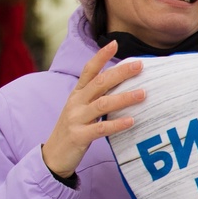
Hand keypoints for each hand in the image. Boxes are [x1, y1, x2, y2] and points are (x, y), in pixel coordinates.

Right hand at [41, 42, 144, 178]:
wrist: (54, 155)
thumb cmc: (74, 129)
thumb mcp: (82, 109)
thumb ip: (98, 96)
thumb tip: (123, 83)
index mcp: (77, 94)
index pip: (88, 71)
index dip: (100, 56)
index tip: (115, 43)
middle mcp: (75, 103)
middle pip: (99, 83)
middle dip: (120, 73)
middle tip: (140, 65)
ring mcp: (75, 119)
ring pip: (102, 104)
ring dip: (124, 98)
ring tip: (143, 93)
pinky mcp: (78, 136)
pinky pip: (100, 128)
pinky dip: (117, 124)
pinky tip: (132, 121)